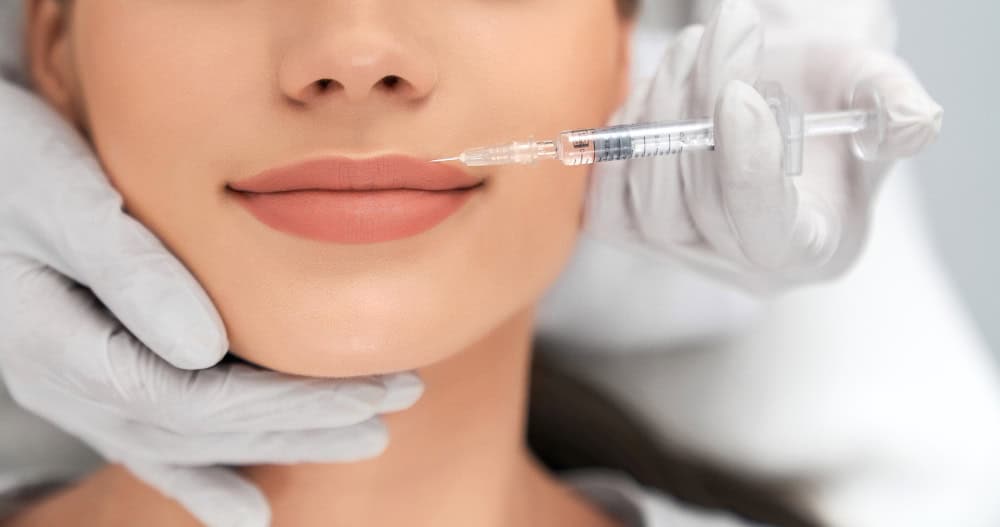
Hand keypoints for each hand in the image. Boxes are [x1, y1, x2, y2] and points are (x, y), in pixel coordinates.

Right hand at [0, 81, 422, 526]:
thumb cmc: (11, 164)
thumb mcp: (61, 193)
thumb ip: (128, 267)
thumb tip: (207, 348)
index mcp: (58, 343)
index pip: (187, 399)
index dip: (278, 407)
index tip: (360, 397)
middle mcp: (68, 384)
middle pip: (200, 429)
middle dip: (302, 424)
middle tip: (391, 406)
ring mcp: (80, 389)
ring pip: (189, 440)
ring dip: (279, 442)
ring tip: (363, 436)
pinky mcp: (98, 376)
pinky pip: (155, 442)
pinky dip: (205, 480)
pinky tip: (250, 511)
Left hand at [584, 0, 942, 291]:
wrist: (774, 90)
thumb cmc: (828, 97)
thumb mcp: (875, 91)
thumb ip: (896, 109)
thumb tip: (913, 124)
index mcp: (812, 250)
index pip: (767, 233)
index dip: (746, 169)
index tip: (739, 94)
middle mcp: (743, 267)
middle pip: (698, 210)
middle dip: (701, 109)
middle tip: (725, 33)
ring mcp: (685, 254)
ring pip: (648, 203)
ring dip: (660, 111)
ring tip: (693, 49)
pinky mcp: (638, 232)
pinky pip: (608, 206)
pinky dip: (622, 144)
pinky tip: (655, 94)